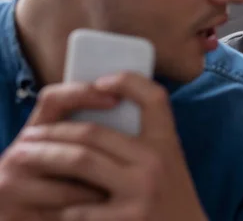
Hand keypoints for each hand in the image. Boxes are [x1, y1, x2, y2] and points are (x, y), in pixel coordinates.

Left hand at [19, 72, 207, 220]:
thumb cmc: (172, 200)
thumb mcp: (168, 164)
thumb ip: (142, 144)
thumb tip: (95, 119)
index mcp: (168, 144)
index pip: (155, 97)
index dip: (127, 81)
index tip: (101, 81)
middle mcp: (156, 162)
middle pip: (95, 132)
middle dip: (53, 131)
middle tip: (29, 135)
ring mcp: (141, 192)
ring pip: (80, 161)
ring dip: (44, 157)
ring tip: (23, 157)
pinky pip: (78, 208)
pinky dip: (58, 205)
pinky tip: (48, 203)